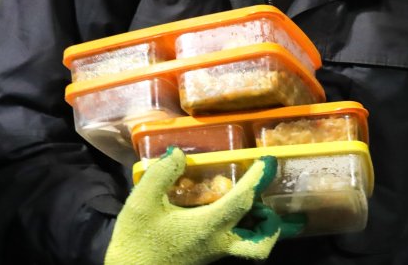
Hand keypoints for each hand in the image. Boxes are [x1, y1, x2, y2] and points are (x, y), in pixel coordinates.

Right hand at [105, 148, 300, 264]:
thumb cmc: (136, 241)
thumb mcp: (141, 203)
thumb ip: (161, 174)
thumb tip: (179, 154)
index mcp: (207, 227)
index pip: (242, 202)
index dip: (257, 180)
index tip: (268, 161)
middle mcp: (218, 243)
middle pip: (261, 242)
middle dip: (271, 222)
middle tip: (262, 200)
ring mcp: (214, 254)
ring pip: (252, 249)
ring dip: (260, 229)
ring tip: (250, 207)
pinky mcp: (206, 258)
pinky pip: (236, 246)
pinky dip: (244, 231)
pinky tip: (225, 214)